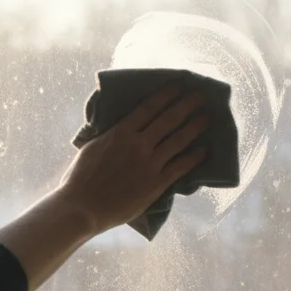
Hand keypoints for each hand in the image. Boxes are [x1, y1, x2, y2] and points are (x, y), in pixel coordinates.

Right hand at [52, 82, 211, 235]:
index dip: (166, 94)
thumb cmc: (81, 178)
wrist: (83, 207)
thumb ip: (111, 134)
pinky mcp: (157, 184)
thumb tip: (122, 125)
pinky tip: (205, 150)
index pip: (148, 107)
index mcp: (120, 132)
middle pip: (168, 119)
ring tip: (209, 118)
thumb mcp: (93, 146)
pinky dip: (195, 157)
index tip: (180, 84)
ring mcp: (149, 164)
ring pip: (178, 140)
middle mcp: (138, 144)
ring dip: (195, 127)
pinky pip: (181, 167)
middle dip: (187, 105)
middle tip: (202, 95)